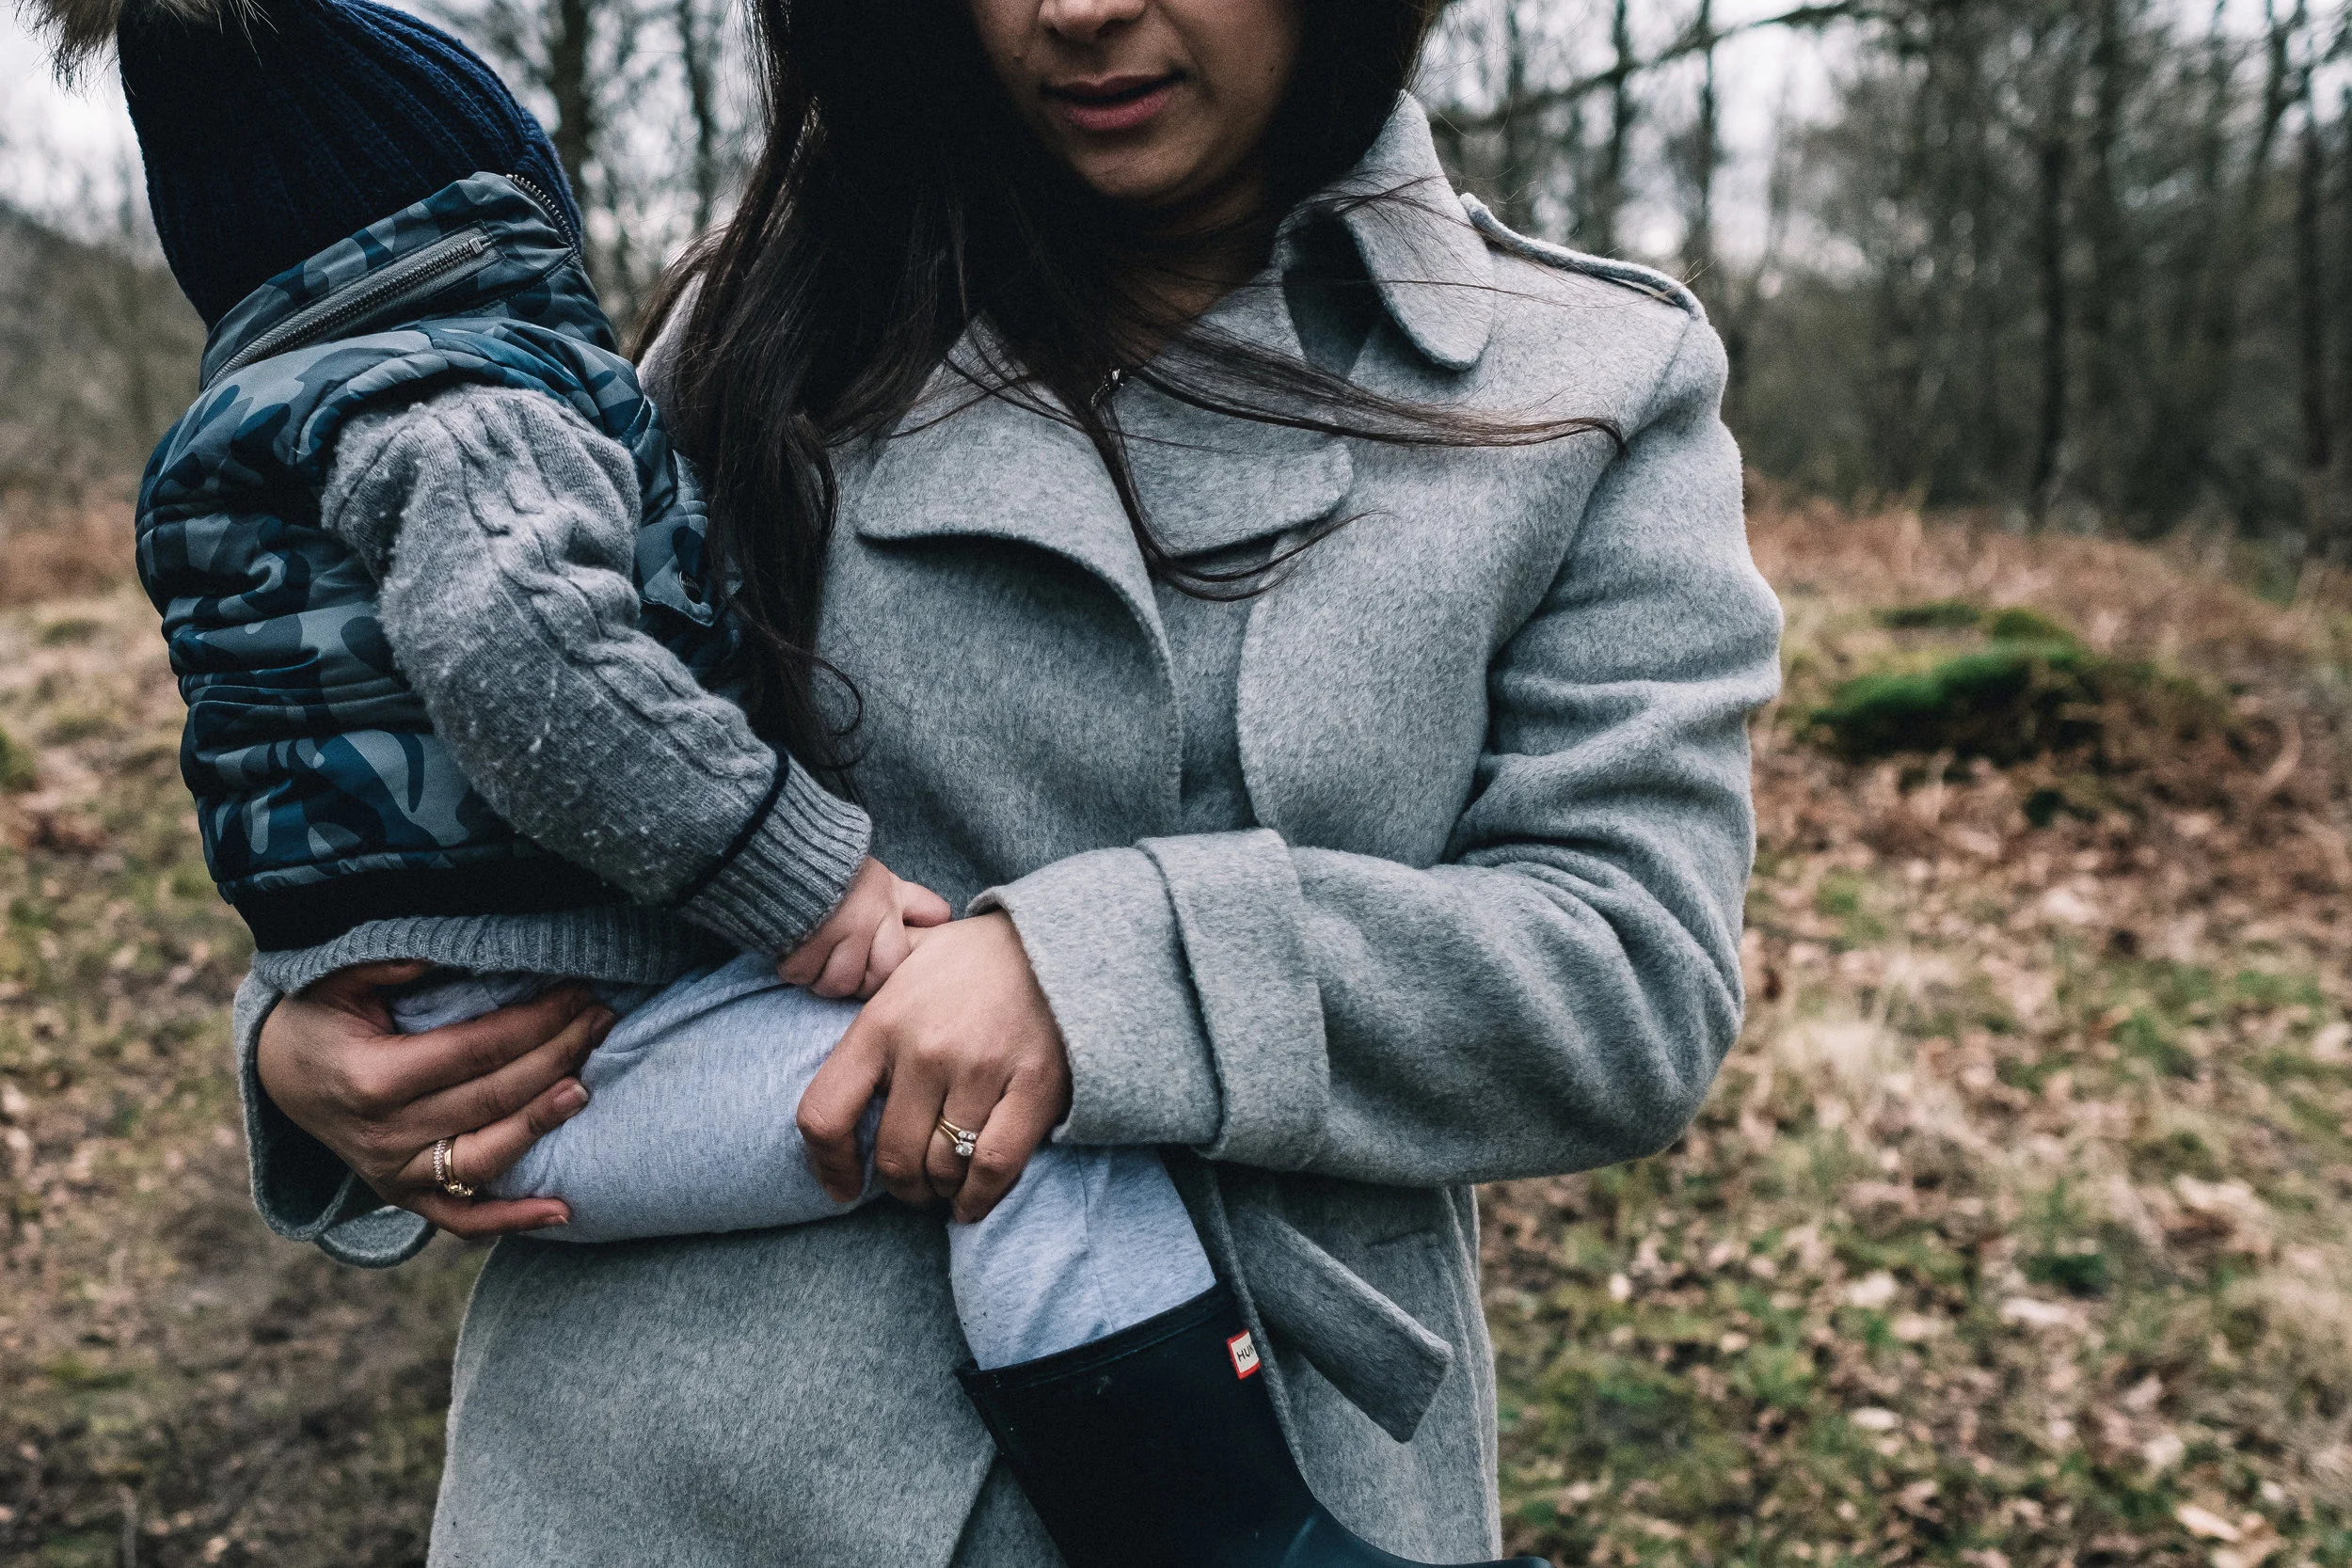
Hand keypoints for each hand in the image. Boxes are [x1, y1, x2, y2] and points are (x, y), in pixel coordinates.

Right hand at [254, 961, 614, 1237]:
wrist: (276, 1076)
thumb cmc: (316, 1018)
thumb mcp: (336, 978)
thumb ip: (389, 963)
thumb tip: (446, 951)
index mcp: (373, 1078)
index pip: (477, 1050)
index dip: (535, 1021)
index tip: (578, 992)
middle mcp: (385, 1135)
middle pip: (493, 1097)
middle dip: (557, 1055)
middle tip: (602, 1020)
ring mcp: (395, 1173)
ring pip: (487, 1156)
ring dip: (543, 1123)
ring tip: (586, 1087)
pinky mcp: (404, 1196)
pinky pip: (462, 1219)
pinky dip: (511, 1219)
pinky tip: (564, 1209)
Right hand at [779, 858, 954, 999]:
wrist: (783, 844)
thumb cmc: (837, 868)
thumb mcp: (883, 878)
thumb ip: (913, 901)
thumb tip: (945, 918)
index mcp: (889, 902)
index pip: (901, 958)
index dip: (887, 970)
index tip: (873, 964)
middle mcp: (867, 917)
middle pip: (874, 978)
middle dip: (857, 981)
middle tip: (841, 965)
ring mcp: (834, 929)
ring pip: (838, 983)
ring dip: (823, 978)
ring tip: (815, 957)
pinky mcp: (800, 938)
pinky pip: (802, 975)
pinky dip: (795, 969)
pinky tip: (794, 949)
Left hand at [796, 913, 1070, 1223]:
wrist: (1054, 940)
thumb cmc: (971, 959)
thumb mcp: (904, 961)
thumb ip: (864, 994)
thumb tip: (820, 997)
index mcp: (881, 1022)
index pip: (826, 1113)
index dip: (829, 1165)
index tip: (843, 1187)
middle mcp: (924, 1049)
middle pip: (893, 1156)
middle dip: (902, 1187)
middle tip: (914, 1187)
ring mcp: (980, 1069)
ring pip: (944, 1167)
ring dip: (942, 1189)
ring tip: (947, 1184)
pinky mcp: (1033, 1085)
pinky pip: (996, 1165)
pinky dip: (980, 1197)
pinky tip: (973, 1201)